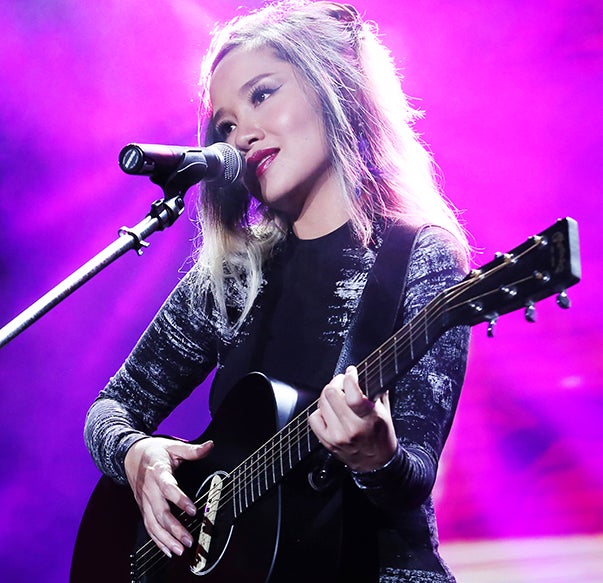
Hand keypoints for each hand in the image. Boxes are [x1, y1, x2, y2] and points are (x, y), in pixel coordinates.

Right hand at [124, 436, 213, 557]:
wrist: (131, 455)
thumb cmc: (154, 451)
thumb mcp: (173, 446)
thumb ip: (192, 450)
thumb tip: (209, 445)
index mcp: (158, 472)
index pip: (168, 488)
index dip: (180, 499)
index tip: (192, 510)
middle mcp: (149, 489)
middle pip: (160, 512)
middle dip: (174, 528)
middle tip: (188, 539)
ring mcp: (144, 500)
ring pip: (153, 523)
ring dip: (166, 539)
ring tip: (180, 549)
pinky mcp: (143, 507)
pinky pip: (148, 526)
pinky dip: (157, 540)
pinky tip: (167, 549)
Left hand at [308, 366, 397, 471]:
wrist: (377, 463)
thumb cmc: (381, 435)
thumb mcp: (384, 411)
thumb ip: (375, 391)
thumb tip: (366, 373)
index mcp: (369, 418)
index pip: (352, 393)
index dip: (349, 377)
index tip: (351, 372)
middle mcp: (351, 427)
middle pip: (331, 393)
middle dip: (336, 383)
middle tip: (342, 382)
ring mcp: (337, 436)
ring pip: (321, 403)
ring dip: (328, 396)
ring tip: (337, 397)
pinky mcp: (327, 442)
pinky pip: (313, 417)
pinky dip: (320, 412)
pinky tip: (329, 412)